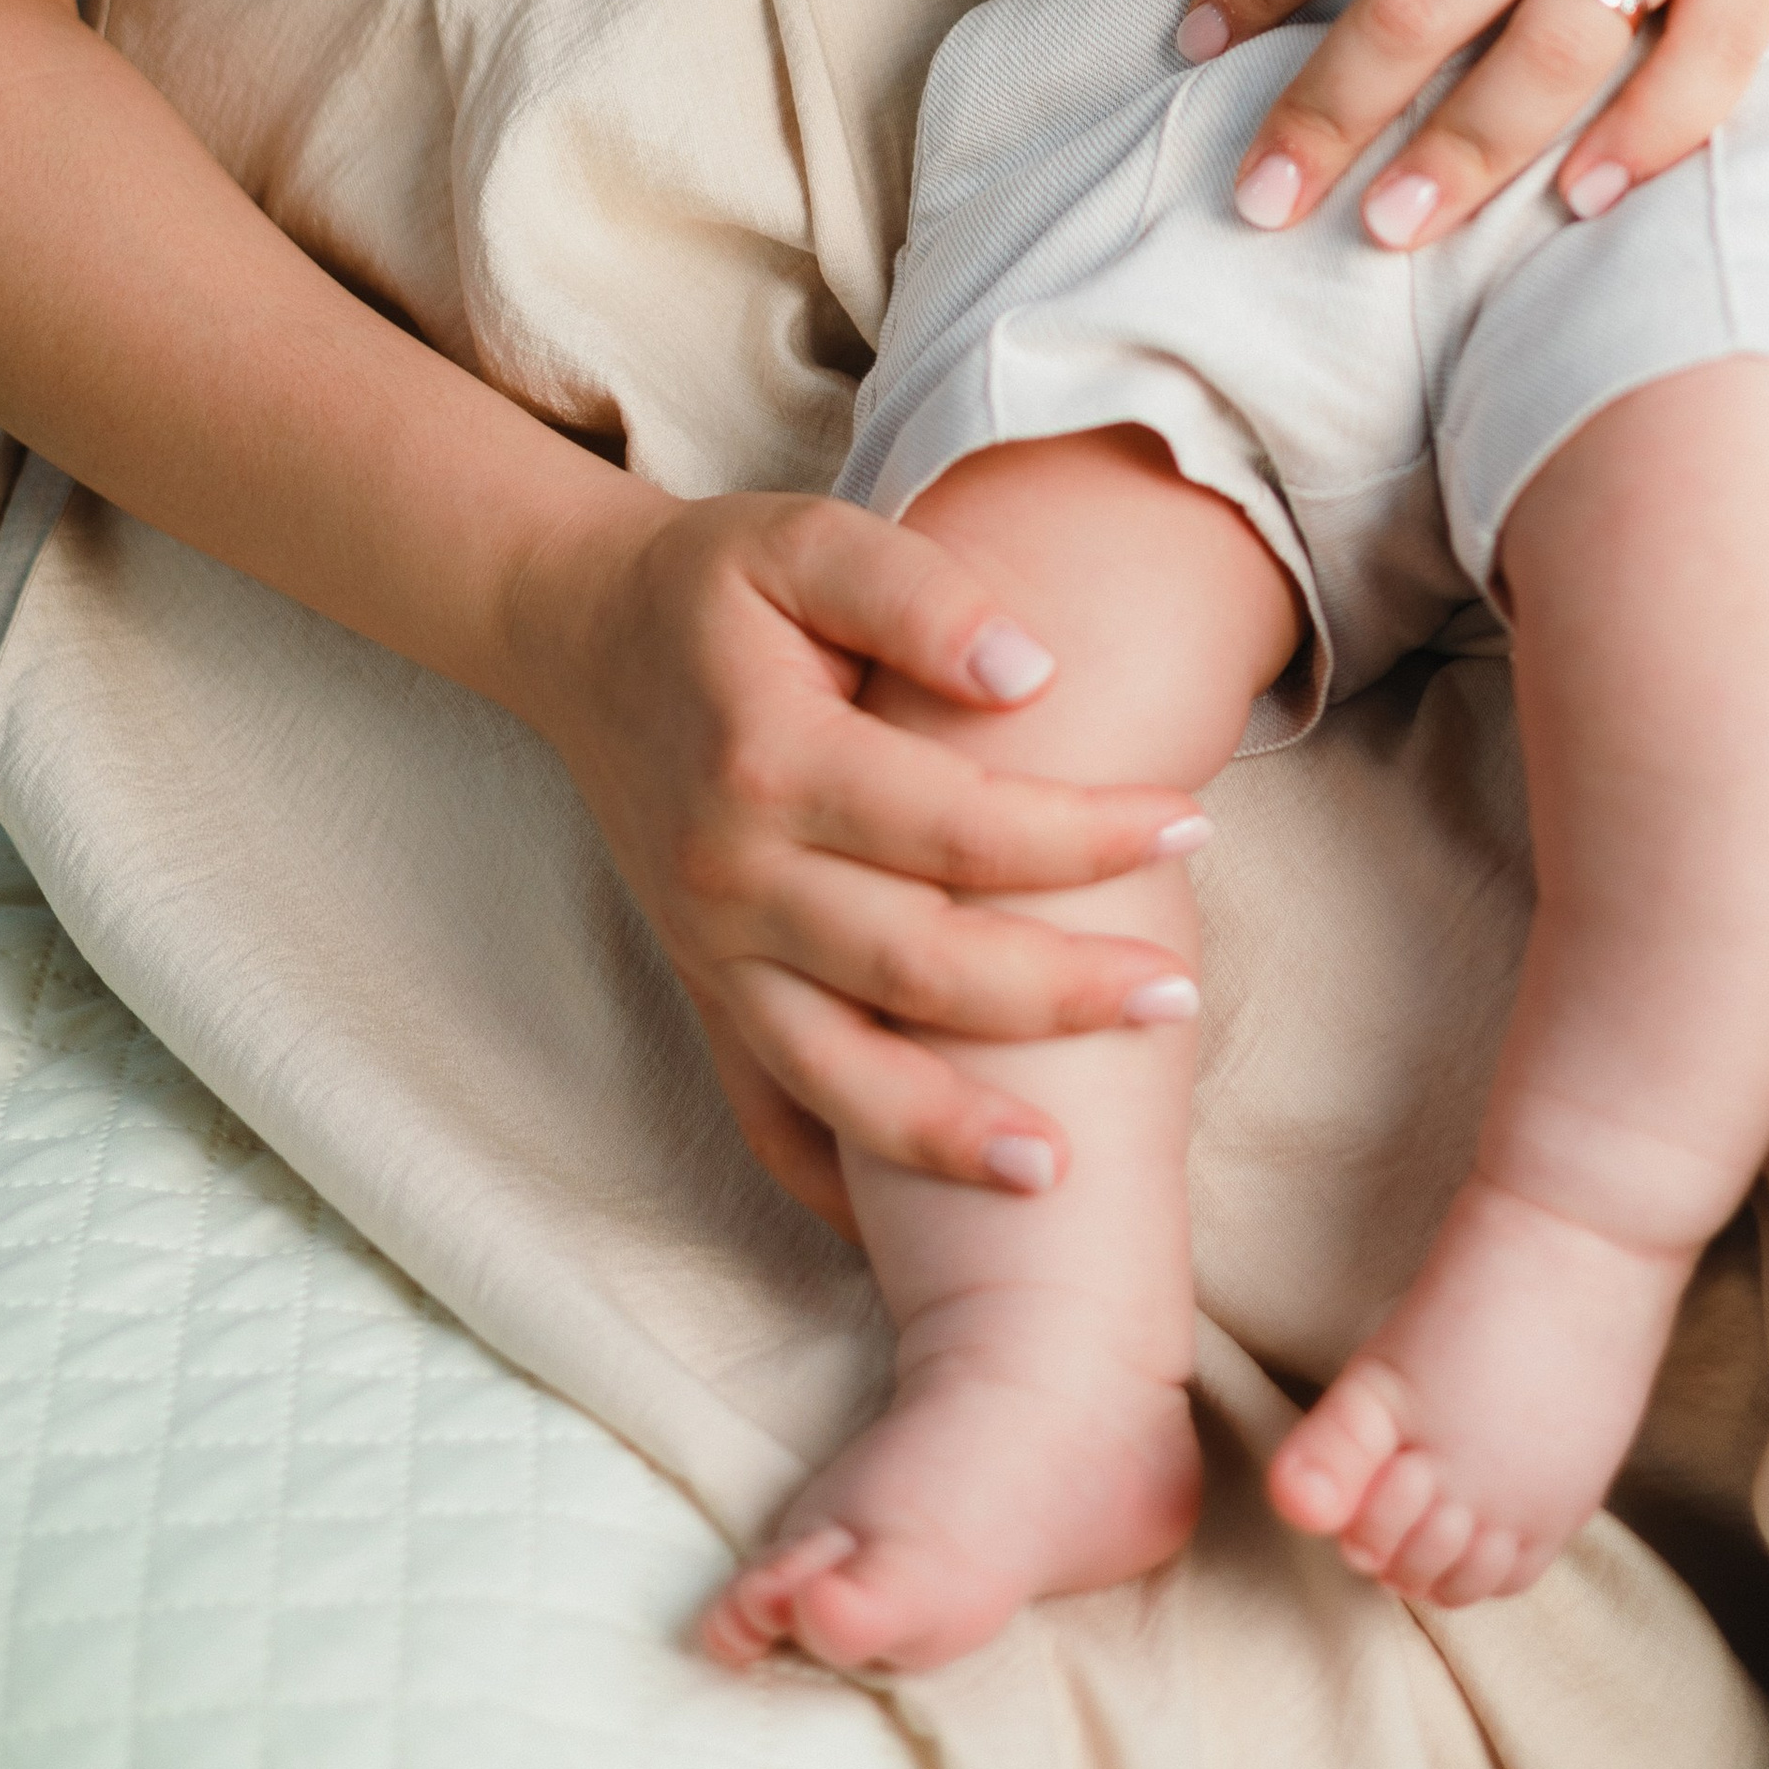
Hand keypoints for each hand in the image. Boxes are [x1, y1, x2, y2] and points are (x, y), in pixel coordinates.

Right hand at [503, 487, 1210, 1223]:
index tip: (1189, 823)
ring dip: (946, 1132)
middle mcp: (735, 874)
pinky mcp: (702, 989)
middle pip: (917, 966)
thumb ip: (919, 595)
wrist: (578, 631)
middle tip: (1179, 1000)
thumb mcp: (809, 539)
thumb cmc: (719, 585)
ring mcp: (711, 949)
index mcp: (776, 759)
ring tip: (1057, 1172)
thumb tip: (1032, 673)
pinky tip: (908, 1229)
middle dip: (1058, 995)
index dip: (1085, 833)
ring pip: (836, 1072)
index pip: (960, 824)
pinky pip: (762, 1108)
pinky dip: (830, 1175)